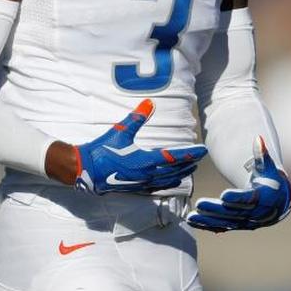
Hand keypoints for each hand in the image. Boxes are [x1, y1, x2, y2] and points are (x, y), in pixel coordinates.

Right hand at [74, 99, 208, 194]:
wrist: (87, 170)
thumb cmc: (103, 150)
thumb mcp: (120, 131)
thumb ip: (136, 118)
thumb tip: (149, 102)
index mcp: (145, 161)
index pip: (174, 157)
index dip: (190, 154)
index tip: (203, 150)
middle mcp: (147, 174)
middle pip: (175, 171)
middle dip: (189, 163)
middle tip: (200, 157)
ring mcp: (142, 183)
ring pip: (168, 180)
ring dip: (181, 174)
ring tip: (190, 168)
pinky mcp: (136, 187)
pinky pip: (158, 187)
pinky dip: (169, 182)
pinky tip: (171, 180)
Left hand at [186, 136, 290, 231]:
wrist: (277, 202)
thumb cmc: (270, 180)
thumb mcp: (268, 168)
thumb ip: (262, 155)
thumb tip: (258, 139)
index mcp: (264, 198)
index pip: (249, 199)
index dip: (237, 197)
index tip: (223, 195)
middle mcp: (255, 214)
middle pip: (233, 212)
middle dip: (215, 209)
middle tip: (199, 204)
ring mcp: (245, 221)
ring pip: (226, 222)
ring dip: (208, 220)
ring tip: (190, 217)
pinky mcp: (237, 225)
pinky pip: (222, 226)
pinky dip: (207, 225)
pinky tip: (192, 222)